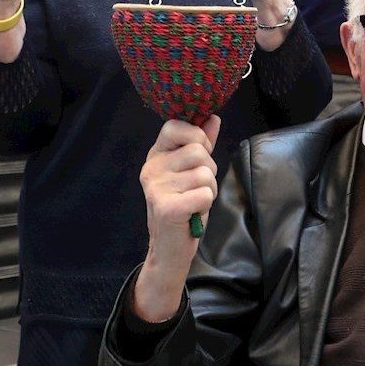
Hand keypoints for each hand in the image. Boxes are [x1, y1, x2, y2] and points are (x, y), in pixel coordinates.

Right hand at [134, 116, 220, 322]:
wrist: (168, 248)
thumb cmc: (183, 205)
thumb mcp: (190, 171)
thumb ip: (201, 143)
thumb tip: (212, 117)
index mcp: (156, 155)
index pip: (175, 126)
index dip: (196, 136)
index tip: (198, 154)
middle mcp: (152, 168)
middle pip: (198, 150)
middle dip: (209, 169)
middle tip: (196, 187)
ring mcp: (157, 188)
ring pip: (205, 173)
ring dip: (209, 189)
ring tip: (194, 201)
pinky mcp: (167, 207)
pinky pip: (205, 193)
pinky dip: (206, 203)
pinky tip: (193, 212)